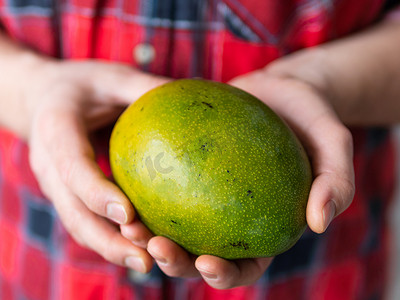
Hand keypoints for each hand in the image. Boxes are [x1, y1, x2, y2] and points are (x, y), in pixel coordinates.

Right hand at [27, 60, 168, 271]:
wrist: (43, 97)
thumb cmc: (83, 85)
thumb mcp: (114, 76)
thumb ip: (146, 88)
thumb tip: (198, 95)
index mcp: (55, 129)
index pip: (73, 167)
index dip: (97, 193)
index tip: (128, 215)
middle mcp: (48, 164)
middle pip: (73, 212)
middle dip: (108, 240)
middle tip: (146, 259)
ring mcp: (54, 184)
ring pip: (79, 226)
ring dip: (111, 248)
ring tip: (148, 264)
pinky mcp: (68, 194)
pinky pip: (87, 221)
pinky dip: (111, 238)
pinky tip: (142, 247)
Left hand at [122, 58, 354, 288]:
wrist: (281, 87)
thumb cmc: (311, 117)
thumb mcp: (334, 143)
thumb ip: (336, 182)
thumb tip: (317, 222)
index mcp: (263, 227)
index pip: (244, 265)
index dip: (225, 274)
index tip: (207, 262)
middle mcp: (230, 218)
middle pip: (198, 254)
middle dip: (174, 262)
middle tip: (154, 245)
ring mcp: (205, 196)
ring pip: (173, 226)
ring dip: (148, 234)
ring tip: (129, 224)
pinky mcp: (186, 170)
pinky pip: (163, 185)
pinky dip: (144, 192)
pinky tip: (125, 184)